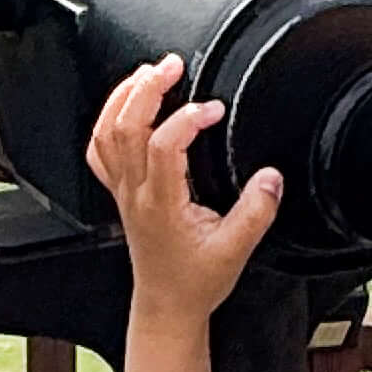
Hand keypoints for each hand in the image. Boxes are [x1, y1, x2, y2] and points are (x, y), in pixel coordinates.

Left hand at [87, 54, 282, 323]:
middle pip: (125, 128)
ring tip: (148, 73)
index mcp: (161, 203)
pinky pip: (100, 150)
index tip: (213, 108)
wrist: (168, 306)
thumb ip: (256, 211)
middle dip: (147, 89)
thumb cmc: (195, 282)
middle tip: (172, 65)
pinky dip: (108, 120)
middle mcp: (136, 193)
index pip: (163, 145)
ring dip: (124, 97)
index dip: (187, 118)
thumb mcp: (236, 250)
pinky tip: (124, 105)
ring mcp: (124, 191)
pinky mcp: (121, 192)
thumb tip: (271, 176)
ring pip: (106, 134)